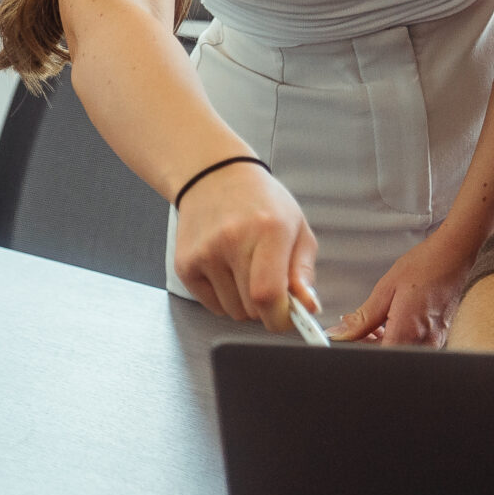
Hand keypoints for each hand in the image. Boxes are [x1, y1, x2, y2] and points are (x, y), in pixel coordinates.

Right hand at [172, 159, 318, 332]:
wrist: (214, 177)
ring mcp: (205, 252)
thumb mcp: (296, 227)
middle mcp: (233, 240)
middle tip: (267, 280)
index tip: (287, 316)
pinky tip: (226, 269)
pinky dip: (223, 298)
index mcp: (269, 229)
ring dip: (244, 303)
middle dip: (266, 307)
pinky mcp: (185, 264)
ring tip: (244, 269)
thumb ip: (304, 271)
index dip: (280, 317)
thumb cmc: (260, 201)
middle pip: (252, 309)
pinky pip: (212, 306)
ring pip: (232, 312)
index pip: (269, 294)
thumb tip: (308, 307)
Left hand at [330, 224, 482, 346]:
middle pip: (388, 357)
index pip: (377, 358)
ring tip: (378, 319)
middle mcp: (424, 342)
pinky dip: (399, 336)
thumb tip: (343, 333)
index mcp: (408, 333)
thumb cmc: (425, 266)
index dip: (359, 350)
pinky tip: (394, 319)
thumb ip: (363, 318)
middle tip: (358, 324)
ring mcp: (434, 341)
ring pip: (400, 352)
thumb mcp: (385, 289)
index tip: (349, 337)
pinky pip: (414, 345)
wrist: (453, 255)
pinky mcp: (439, 336)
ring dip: (383, 341)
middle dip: (368, 345)